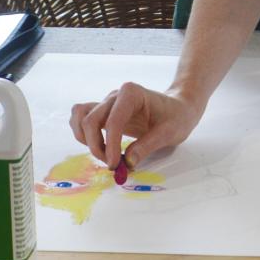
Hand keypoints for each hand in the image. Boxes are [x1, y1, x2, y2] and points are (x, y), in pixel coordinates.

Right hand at [70, 82, 203, 169]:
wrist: (178, 109)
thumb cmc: (176, 117)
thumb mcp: (169, 133)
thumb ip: (147, 146)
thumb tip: (127, 162)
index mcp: (132, 94)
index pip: (113, 121)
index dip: (111, 146)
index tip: (116, 165)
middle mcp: (115, 96)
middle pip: (90, 119)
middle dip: (96, 146)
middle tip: (113, 164)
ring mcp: (107, 103)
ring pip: (80, 117)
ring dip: (86, 140)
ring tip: (105, 155)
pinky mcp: (104, 113)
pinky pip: (82, 120)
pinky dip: (84, 136)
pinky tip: (101, 148)